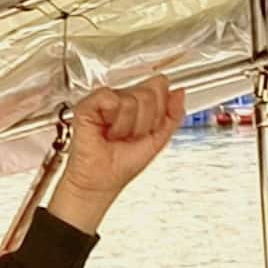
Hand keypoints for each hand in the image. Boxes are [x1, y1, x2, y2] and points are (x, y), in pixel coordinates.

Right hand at [48, 77, 183, 231]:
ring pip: (131, 99)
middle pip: (148, 94)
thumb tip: (179, 92)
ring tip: (116, 136)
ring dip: (127, 126)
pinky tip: (105, 129)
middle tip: (130, 136)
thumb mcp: (159, 139)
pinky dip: (112, 117)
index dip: (159, 111)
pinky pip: (109, 97)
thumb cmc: (123, 164)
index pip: (160, 87)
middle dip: (144, 122)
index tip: (148, 129)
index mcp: (139, 104)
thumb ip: (174, 114)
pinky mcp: (88, 106)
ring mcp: (105, 102)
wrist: (102, 180)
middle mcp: (123, 99)